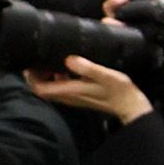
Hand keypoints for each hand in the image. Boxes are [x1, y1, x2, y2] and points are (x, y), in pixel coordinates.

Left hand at [26, 58, 149, 123]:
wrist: (131, 106)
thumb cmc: (120, 91)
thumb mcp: (106, 76)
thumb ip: (87, 68)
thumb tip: (68, 59)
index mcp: (70, 91)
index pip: (39, 88)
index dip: (31, 76)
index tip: (31, 63)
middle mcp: (68, 96)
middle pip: (41, 88)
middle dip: (37, 74)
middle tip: (39, 58)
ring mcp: (73, 97)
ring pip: (50, 87)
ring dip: (47, 75)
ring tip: (51, 59)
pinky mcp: (80, 96)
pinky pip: (61, 87)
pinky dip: (58, 77)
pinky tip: (67, 67)